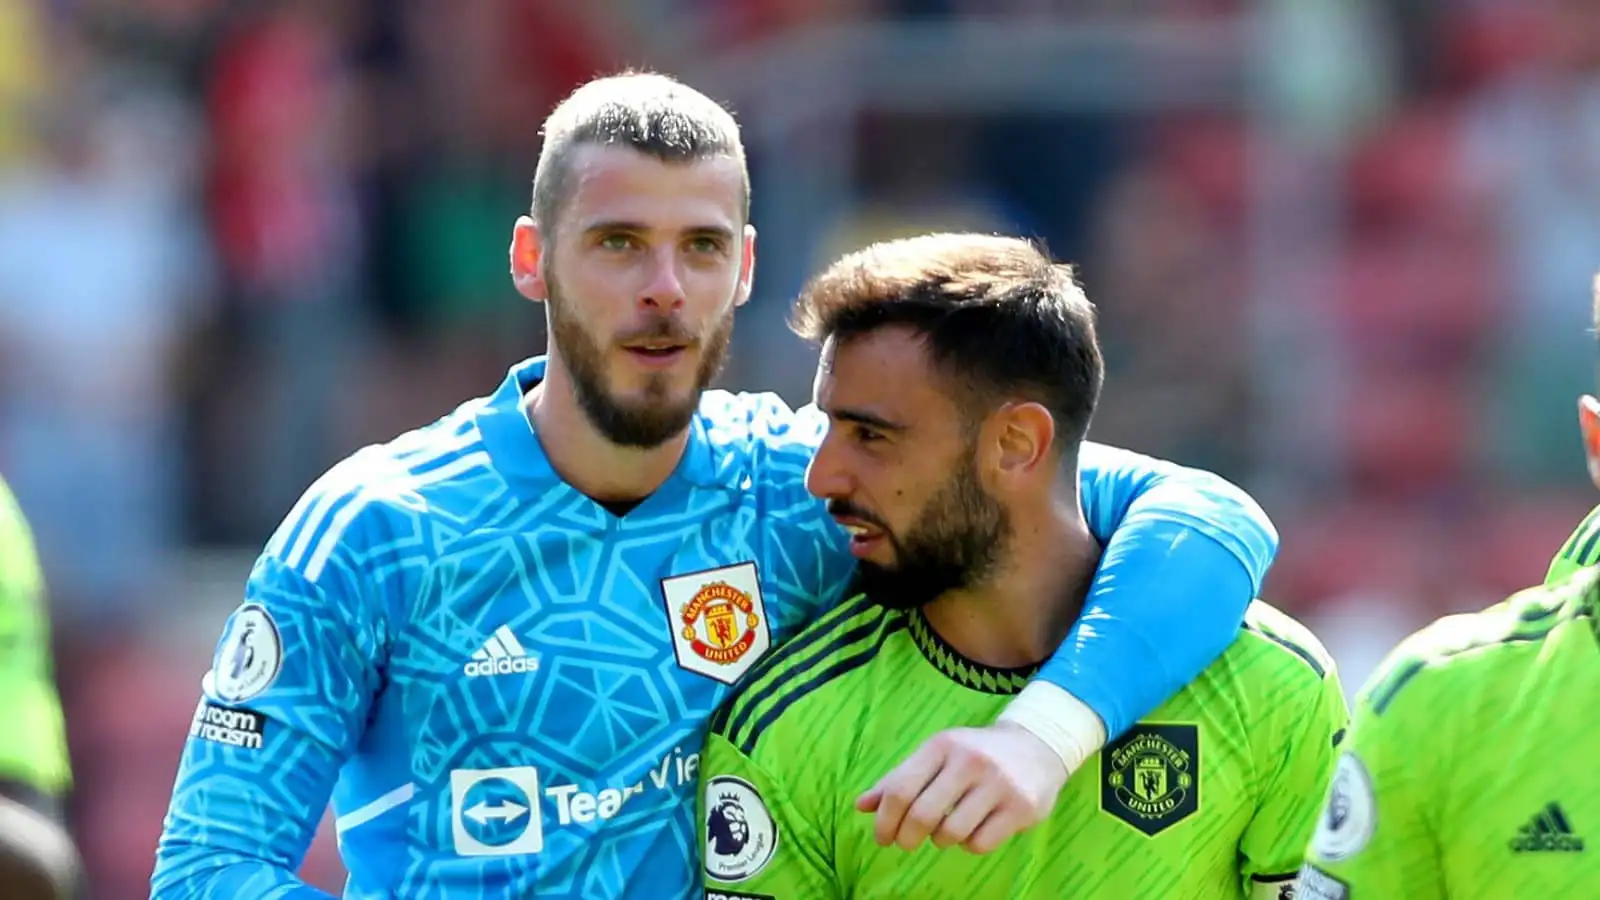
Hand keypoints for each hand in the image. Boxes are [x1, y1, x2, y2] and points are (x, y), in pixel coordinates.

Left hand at [856, 722, 1068, 853]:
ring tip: (946, 830)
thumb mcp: (936, 756)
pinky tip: (974, 830)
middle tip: (906, 843)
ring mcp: (998, 783)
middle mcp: (969, 760)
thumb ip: (898, 779)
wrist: (1037, 746)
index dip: (885, 820)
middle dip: (907, 837)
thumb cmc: (974, 755)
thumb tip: (860, 806)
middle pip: (922, 815)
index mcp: (942, 745)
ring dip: (941, 840)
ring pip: (951, 833)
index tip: (882, 838)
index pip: (900, 789)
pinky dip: (969, 845)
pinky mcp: (1021, 806)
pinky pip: (979, 843)